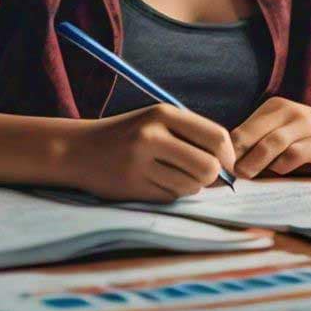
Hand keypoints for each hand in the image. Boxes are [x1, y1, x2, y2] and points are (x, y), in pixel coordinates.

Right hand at [65, 104, 235, 201]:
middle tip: (204, 177)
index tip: (227, 164)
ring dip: (191, 187)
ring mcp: (141, 162)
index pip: (216, 136)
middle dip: (213, 177)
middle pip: (208, 166)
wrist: (80, 150)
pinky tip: (155, 182)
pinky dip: (172, 194)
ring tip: (174, 176)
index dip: (229, 156)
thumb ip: (193, 137)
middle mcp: (152, 135)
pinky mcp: (134, 186)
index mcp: (163, 113)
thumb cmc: (128, 135)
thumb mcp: (157, 122)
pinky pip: (171, 197)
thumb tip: (231, 167)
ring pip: (191, 186)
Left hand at [231, 98, 310, 177]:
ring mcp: (305, 125)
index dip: (229, 150)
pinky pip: (295, 154)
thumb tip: (231, 163)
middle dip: (237, 155)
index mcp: (275, 107)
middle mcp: (288, 112)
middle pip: (253, 134)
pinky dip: (282, 166)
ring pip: (272, 143)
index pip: (243, 128)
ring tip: (244, 176)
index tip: (220, 168)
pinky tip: (278, 172)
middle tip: (228, 174)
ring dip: (255, 162)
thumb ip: (261, 141)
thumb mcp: (285, 131)